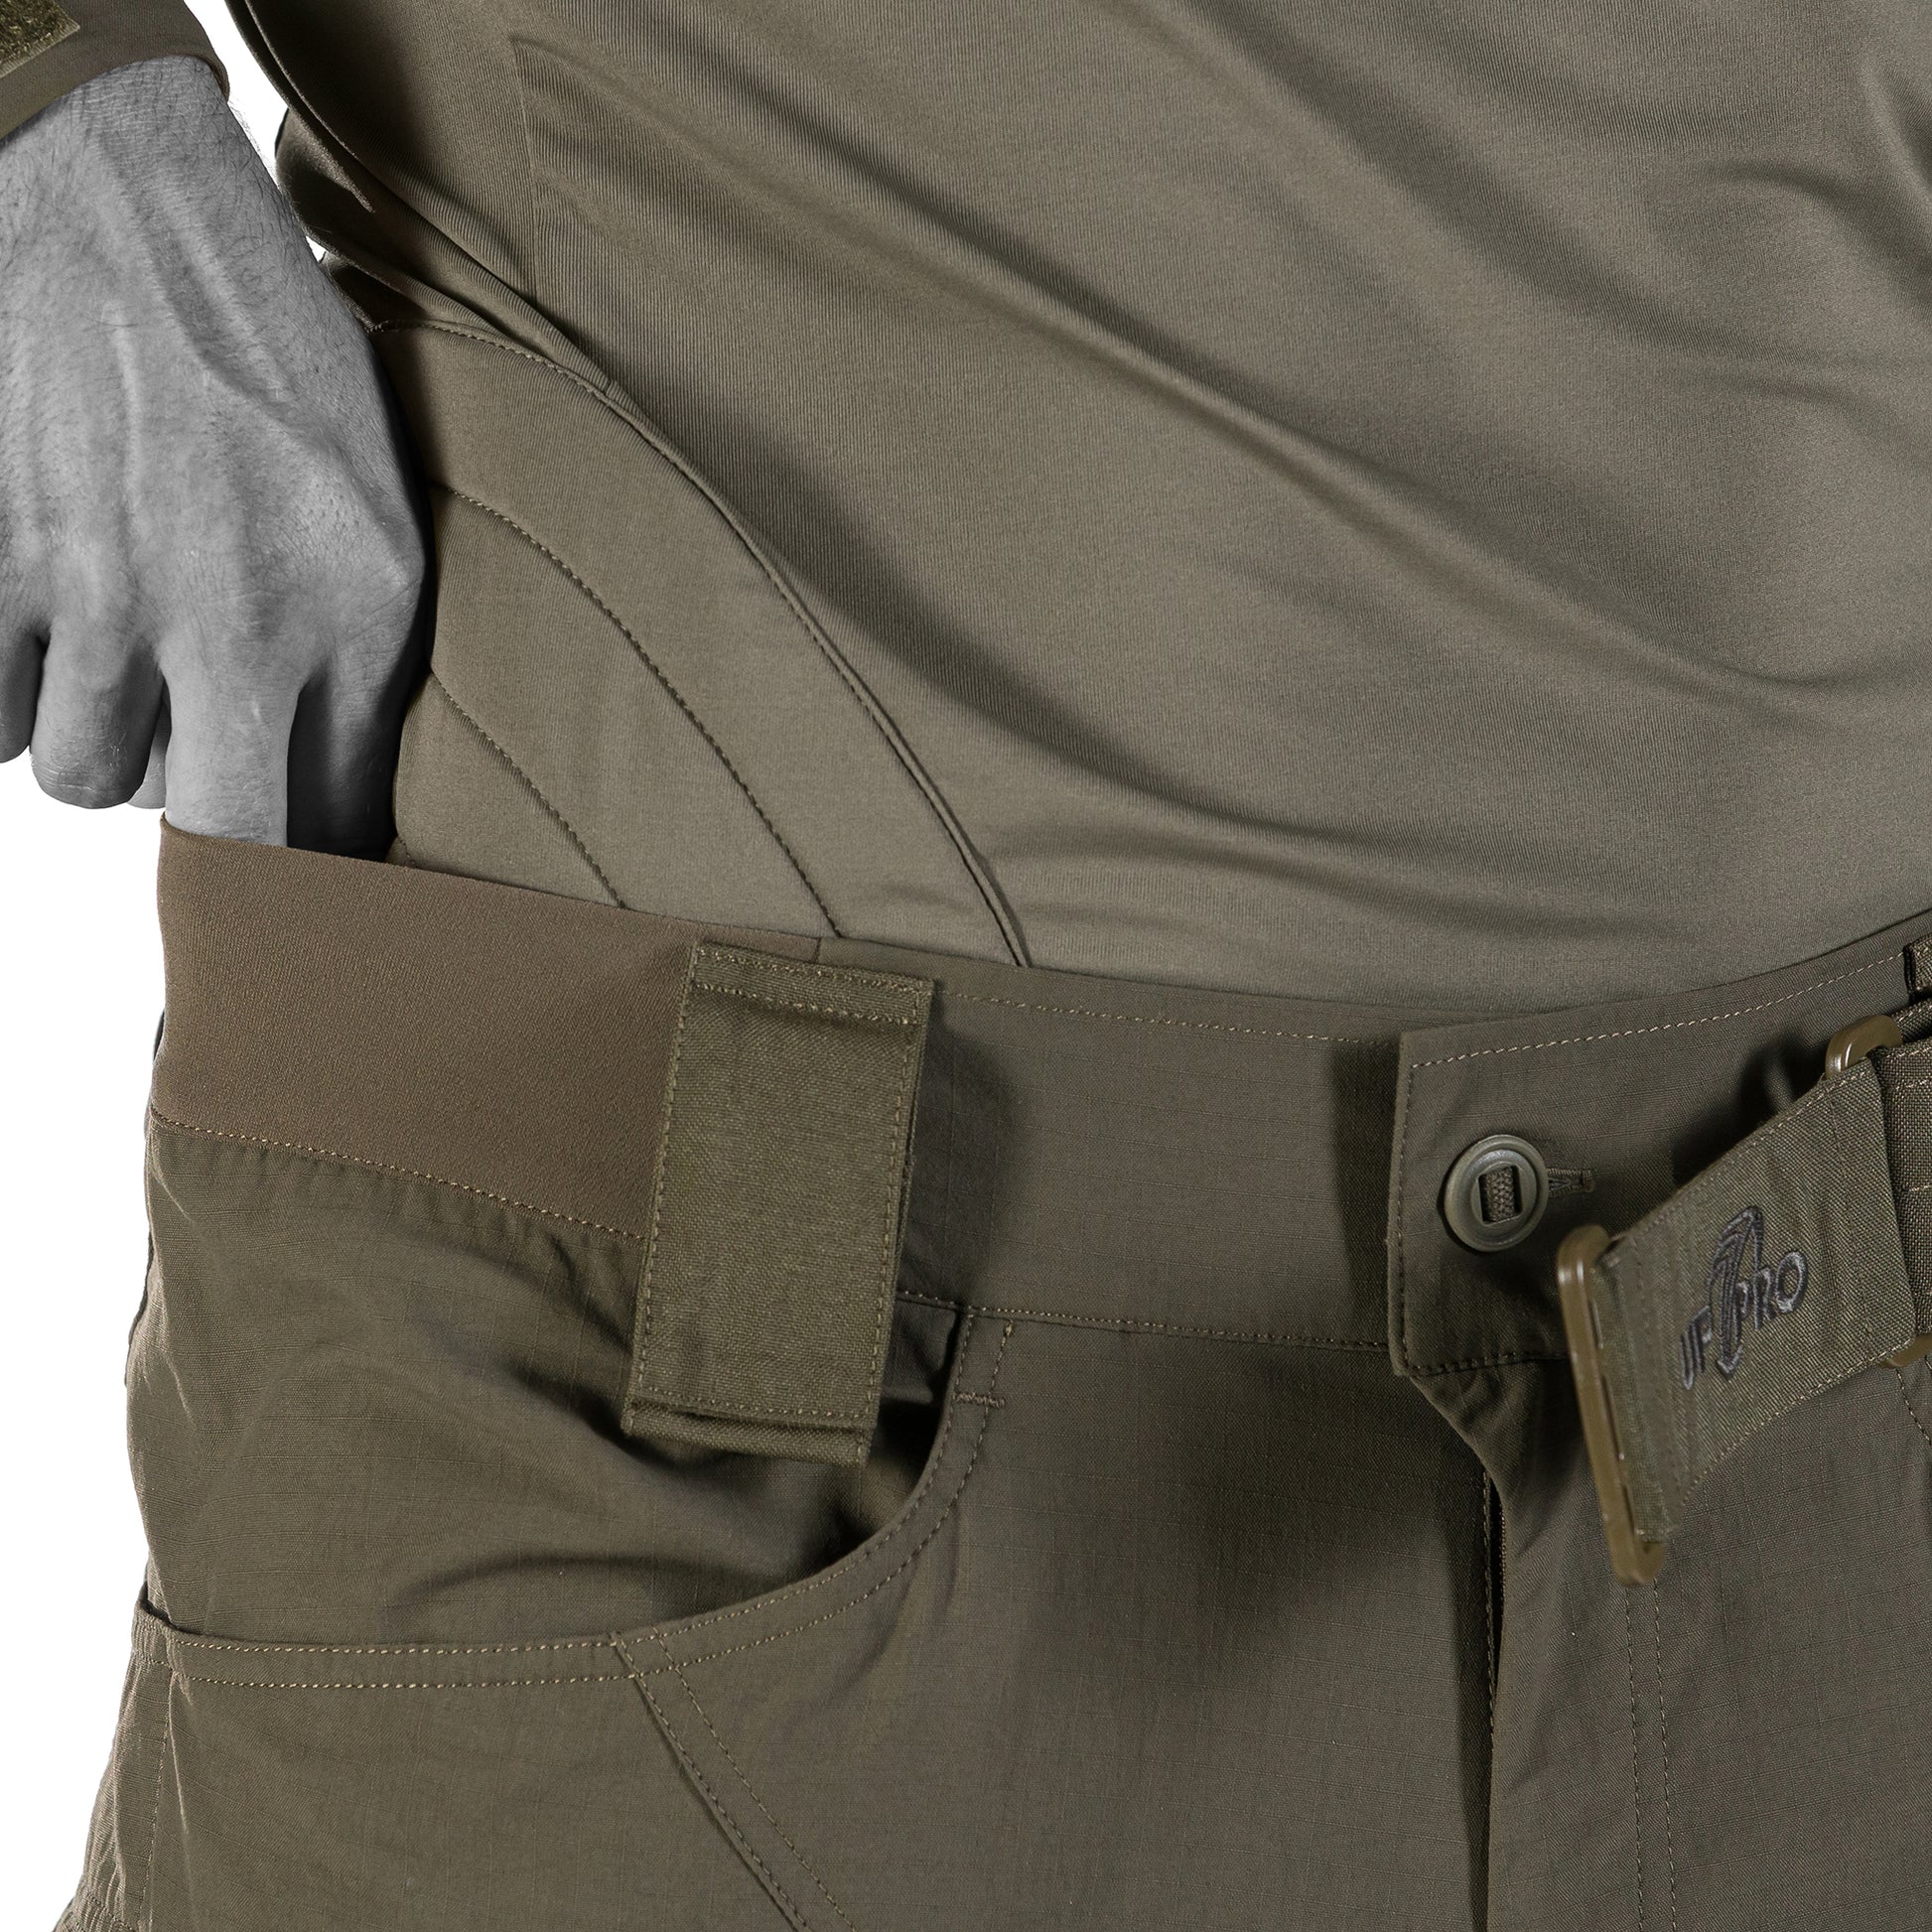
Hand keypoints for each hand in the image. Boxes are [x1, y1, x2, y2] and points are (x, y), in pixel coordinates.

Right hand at [0, 56, 426, 851]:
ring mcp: (102, 592)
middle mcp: (236, 617)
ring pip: (84, 775)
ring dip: (98, 739)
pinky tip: (44, 623)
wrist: (113, 196)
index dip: (319, 866)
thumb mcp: (372, 493)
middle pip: (220, 838)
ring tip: (118, 656)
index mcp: (359, 602)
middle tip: (206, 789)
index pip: (346, 818)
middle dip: (215, 844)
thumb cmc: (260, 341)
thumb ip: (361, 644)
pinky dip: (10, 688)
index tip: (301, 868)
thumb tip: (340, 788)